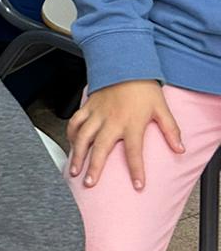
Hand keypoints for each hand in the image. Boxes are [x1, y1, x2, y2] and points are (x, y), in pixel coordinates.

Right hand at [68, 80, 183, 189]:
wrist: (125, 65)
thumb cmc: (143, 87)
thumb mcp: (161, 108)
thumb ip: (170, 130)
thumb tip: (180, 149)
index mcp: (131, 123)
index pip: (134, 152)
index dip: (136, 170)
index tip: (138, 185)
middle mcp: (112, 121)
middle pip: (101, 148)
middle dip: (94, 167)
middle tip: (89, 183)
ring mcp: (97, 114)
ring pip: (83, 137)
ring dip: (77, 155)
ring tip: (74, 170)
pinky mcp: (88, 107)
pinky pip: (75, 122)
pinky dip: (71, 134)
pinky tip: (71, 145)